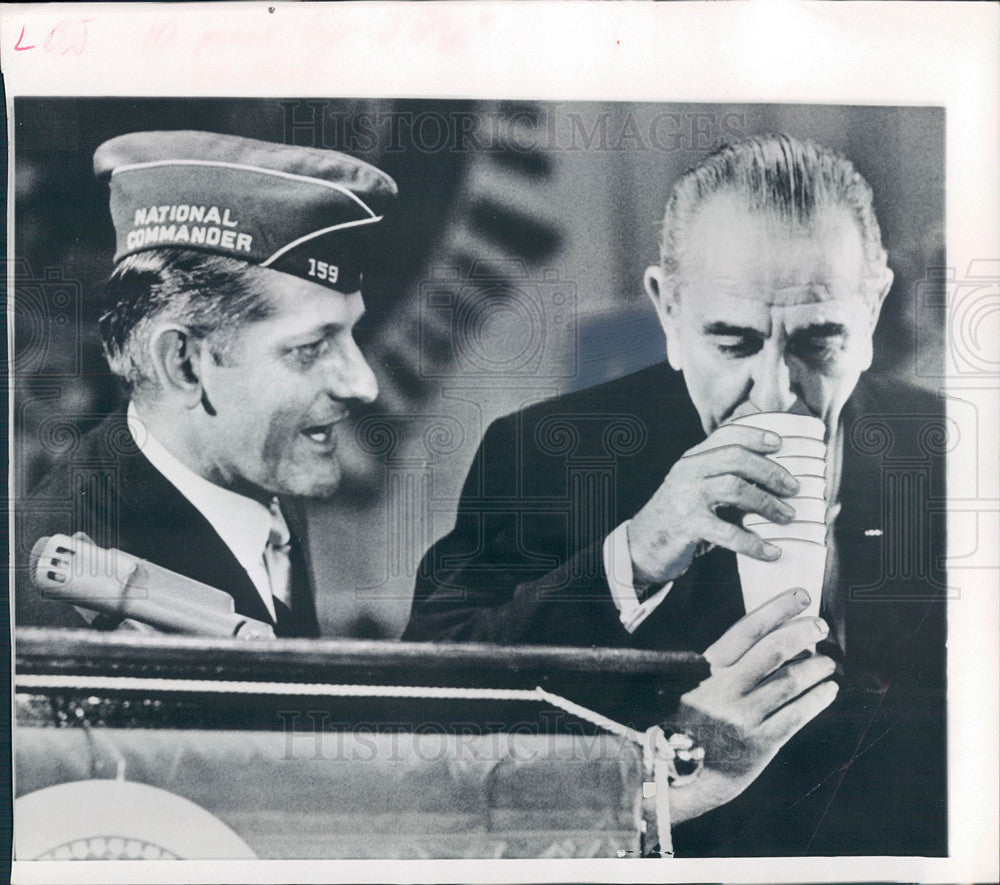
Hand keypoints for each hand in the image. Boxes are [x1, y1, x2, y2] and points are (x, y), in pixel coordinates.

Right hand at [627, 424, 799, 584]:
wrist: (640, 545)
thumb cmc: (678, 517)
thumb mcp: (694, 489)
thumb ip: (721, 479)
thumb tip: (772, 480)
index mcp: (692, 459)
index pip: (725, 435)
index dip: (755, 435)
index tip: (780, 443)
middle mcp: (688, 472)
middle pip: (735, 458)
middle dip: (770, 471)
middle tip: (793, 488)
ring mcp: (686, 497)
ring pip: (735, 489)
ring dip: (768, 503)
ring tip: (787, 516)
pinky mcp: (687, 525)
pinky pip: (728, 532)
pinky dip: (755, 543)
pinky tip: (772, 551)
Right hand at [667, 588, 838, 824]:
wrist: (679, 771)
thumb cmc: (693, 717)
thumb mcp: (695, 681)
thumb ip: (728, 660)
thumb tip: (780, 635)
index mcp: (707, 667)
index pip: (747, 629)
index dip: (777, 609)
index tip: (802, 596)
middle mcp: (725, 689)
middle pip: (774, 651)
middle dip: (803, 633)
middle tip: (821, 626)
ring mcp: (744, 717)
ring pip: (790, 682)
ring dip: (816, 666)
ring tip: (828, 660)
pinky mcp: (760, 743)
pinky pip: (796, 715)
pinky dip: (817, 699)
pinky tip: (828, 690)